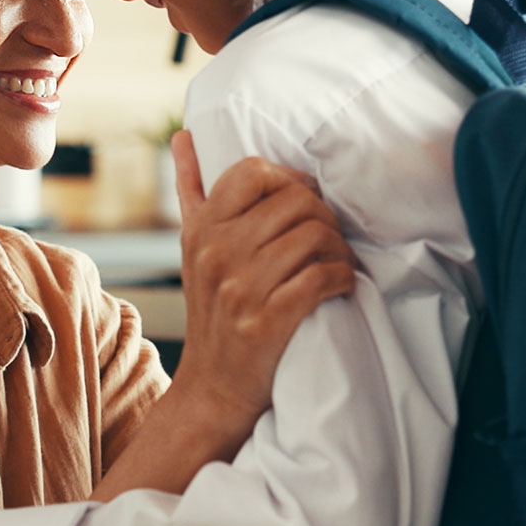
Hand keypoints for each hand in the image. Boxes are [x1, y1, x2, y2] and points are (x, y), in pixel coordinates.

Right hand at [170, 129, 356, 435]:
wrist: (212, 388)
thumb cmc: (212, 313)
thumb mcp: (192, 249)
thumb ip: (191, 190)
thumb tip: (183, 136)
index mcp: (202, 230)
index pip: (253, 171)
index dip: (289, 181)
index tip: (301, 205)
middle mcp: (217, 253)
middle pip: (296, 201)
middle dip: (324, 216)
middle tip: (329, 238)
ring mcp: (242, 287)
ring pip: (315, 235)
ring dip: (340, 248)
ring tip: (338, 261)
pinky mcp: (269, 320)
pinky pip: (324, 276)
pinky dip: (343, 277)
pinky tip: (340, 284)